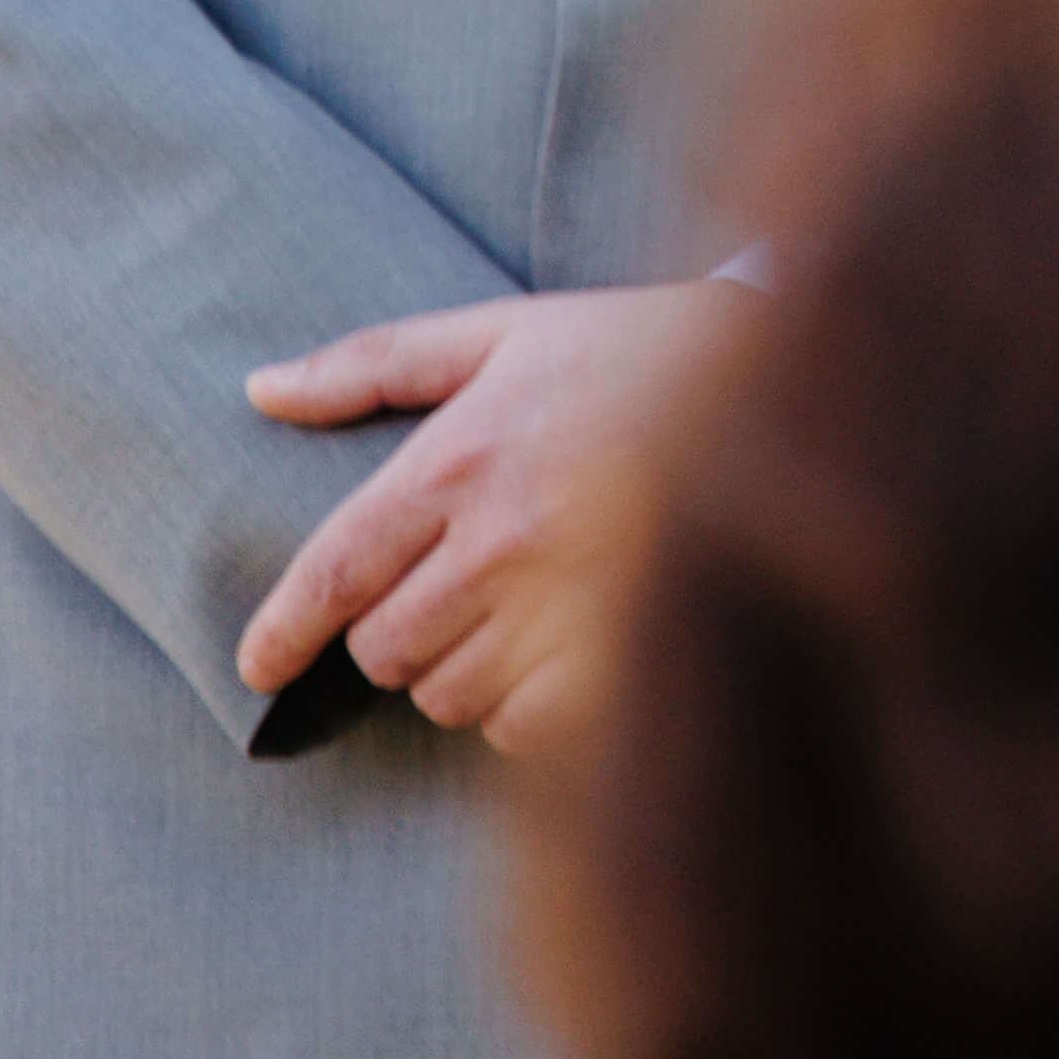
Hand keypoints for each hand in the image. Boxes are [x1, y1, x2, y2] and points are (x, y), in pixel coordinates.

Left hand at [236, 284, 739, 745]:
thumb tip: (260, 390)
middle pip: (385, 649)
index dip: (282, 633)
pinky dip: (523, 707)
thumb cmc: (642, 351)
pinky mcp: (625, 649)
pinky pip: (522, 726)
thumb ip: (379, 360)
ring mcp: (566, 602)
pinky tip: (559, 657)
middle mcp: (502, 539)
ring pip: (449, 694)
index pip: (332, 573)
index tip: (261, 667)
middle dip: (398, 638)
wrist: (798, 379)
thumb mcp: (511, 332)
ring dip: (462, 674)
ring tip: (516, 623)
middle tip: (450, 603)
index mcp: (460, 460)